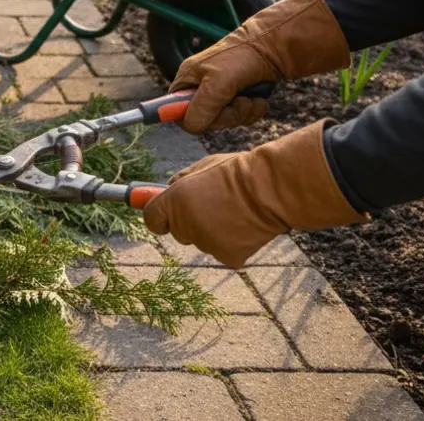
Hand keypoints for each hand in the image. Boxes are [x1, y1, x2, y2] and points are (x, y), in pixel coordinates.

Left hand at [143, 122, 367, 268]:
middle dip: (188, 222)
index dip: (159, 217)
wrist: (272, 189)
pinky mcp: (228, 257)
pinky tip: (245, 228)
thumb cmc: (238, 173)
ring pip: (202, 242)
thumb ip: (179, 181)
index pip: (151, 219)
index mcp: (175, 201)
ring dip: (212, 232)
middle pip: (178, 232)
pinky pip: (223, 252)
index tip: (165, 215)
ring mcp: (206, 243)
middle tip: (213, 206)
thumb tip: (165, 191)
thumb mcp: (202, 166)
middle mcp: (186, 225)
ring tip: (235, 213)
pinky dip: (232, 244)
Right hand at [170, 0, 348, 133]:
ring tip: (251, 98)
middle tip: (238, 103)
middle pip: (202, 121)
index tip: (206, 116)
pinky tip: (258, 99)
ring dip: (241, 114)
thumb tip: (192, 126)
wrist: (273, 48)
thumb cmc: (242, 58)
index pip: (173, 110)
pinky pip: (239, 119)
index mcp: (186, 81)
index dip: (188, 117)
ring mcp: (218, 95)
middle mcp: (199, 89)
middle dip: (225, 116)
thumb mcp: (219, 82)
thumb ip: (202, 106)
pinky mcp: (236, 100)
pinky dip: (252, 112)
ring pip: (224, 122)